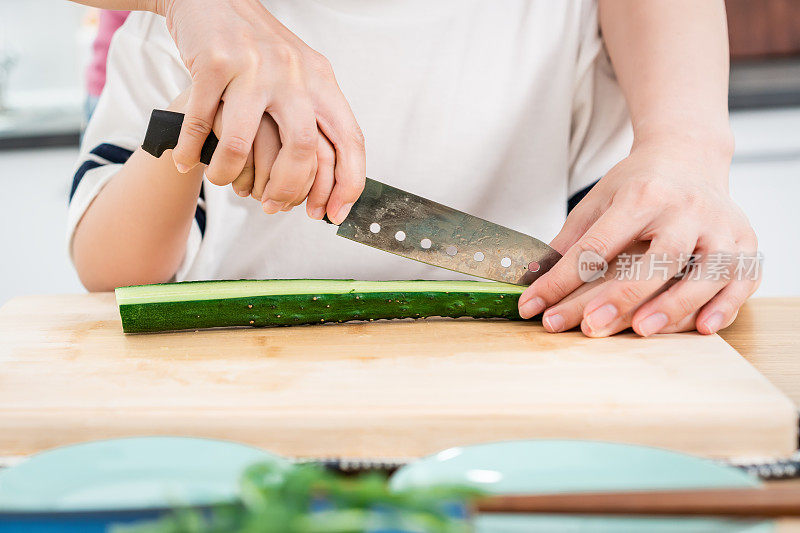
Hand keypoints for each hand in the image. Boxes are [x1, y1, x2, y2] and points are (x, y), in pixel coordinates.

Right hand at [158, 0, 364, 222]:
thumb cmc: (256, 50)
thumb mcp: (298, 76)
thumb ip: (311, 119)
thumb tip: (322, 182)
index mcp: (321, 81)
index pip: (349, 139)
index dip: (348, 183)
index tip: (334, 214)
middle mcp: (293, 73)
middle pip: (302, 149)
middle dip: (288, 189)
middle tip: (273, 207)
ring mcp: (253, 68)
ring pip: (246, 143)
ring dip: (230, 174)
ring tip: (221, 181)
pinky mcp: (214, 64)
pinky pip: (202, 122)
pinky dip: (191, 150)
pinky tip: (186, 161)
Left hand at [518, 137, 760, 336]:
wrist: (689, 156)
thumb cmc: (639, 185)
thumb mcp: (599, 200)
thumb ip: (571, 239)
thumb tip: (534, 279)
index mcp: (642, 196)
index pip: (597, 245)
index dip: (562, 280)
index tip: (535, 306)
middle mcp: (686, 209)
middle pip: (658, 259)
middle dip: (622, 296)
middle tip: (590, 326)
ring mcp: (721, 226)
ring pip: (704, 273)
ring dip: (674, 306)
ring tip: (641, 330)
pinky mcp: (746, 242)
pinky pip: (742, 280)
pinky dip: (724, 307)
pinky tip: (703, 328)